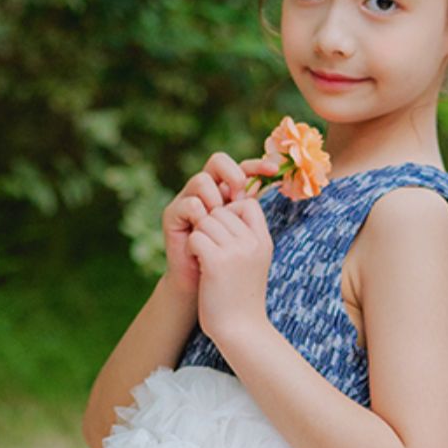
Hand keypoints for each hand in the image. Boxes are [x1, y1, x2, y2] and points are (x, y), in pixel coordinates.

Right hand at [161, 149, 281, 292]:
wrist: (205, 286)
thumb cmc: (227, 260)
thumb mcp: (244, 233)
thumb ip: (249, 210)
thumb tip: (260, 184)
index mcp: (225, 192)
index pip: (241, 168)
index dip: (257, 165)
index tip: (274, 170)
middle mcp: (205, 191)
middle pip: (217, 161)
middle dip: (232, 174)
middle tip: (239, 195)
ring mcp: (187, 200)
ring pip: (201, 180)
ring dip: (215, 199)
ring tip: (220, 222)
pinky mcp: (172, 214)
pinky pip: (189, 203)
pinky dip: (200, 215)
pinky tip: (205, 231)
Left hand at [190, 192, 273, 351]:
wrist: (241, 330)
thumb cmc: (241, 298)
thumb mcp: (253, 262)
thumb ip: (246, 237)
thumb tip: (229, 209)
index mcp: (264, 241)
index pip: (247, 204)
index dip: (230, 213)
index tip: (224, 237)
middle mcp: (252, 242)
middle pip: (221, 211)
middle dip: (210, 227)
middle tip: (210, 251)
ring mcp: (236, 251)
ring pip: (206, 221)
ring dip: (199, 238)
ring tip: (204, 259)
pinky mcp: (216, 261)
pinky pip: (196, 237)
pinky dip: (191, 249)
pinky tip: (198, 264)